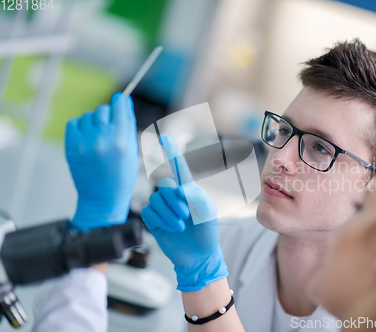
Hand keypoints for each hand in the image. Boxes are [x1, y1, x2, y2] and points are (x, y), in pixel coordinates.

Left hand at [66, 92, 138, 230]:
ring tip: (98, 136)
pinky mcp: (71, 146)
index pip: (119, 105)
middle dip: (108, 115)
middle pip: (103, 110)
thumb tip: (124, 102)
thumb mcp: (133, 151)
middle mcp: (102, 139)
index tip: (120, 100)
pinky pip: (74, 123)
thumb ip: (128, 126)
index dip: (120, 101)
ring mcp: (84, 142)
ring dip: (94, 121)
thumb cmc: (121, 177)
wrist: (102, 199)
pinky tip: (87, 137)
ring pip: (88, 116)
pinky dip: (80, 126)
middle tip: (110, 128)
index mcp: (121, 140)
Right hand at [141, 135, 227, 291]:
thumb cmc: (207, 233)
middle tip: (186, 214)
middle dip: (174, 199)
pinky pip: (149, 212)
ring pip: (156, 199)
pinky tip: (171, 228)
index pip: (178, 167)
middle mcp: (173, 196)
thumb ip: (196, 197)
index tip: (164, 138)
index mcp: (188, 189)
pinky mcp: (153, 220)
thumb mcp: (208, 213)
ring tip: (181, 224)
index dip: (171, 152)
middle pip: (165, 183)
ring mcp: (162, 208)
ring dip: (169, 213)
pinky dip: (161, 220)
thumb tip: (180, 188)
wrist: (199, 256)